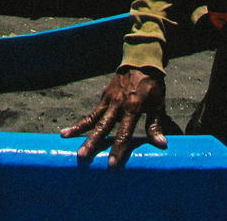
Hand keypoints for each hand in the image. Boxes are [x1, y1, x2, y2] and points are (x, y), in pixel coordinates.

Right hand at [59, 67, 178, 166]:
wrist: (141, 62)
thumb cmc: (152, 86)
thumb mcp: (158, 104)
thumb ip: (156, 124)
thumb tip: (161, 144)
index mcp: (133, 107)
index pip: (124, 133)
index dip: (118, 149)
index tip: (112, 164)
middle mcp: (118, 104)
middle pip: (103, 127)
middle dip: (92, 143)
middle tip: (82, 157)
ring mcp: (109, 100)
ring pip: (92, 118)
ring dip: (79, 131)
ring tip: (65, 138)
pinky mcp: (104, 97)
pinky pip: (92, 112)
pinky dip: (82, 122)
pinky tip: (70, 131)